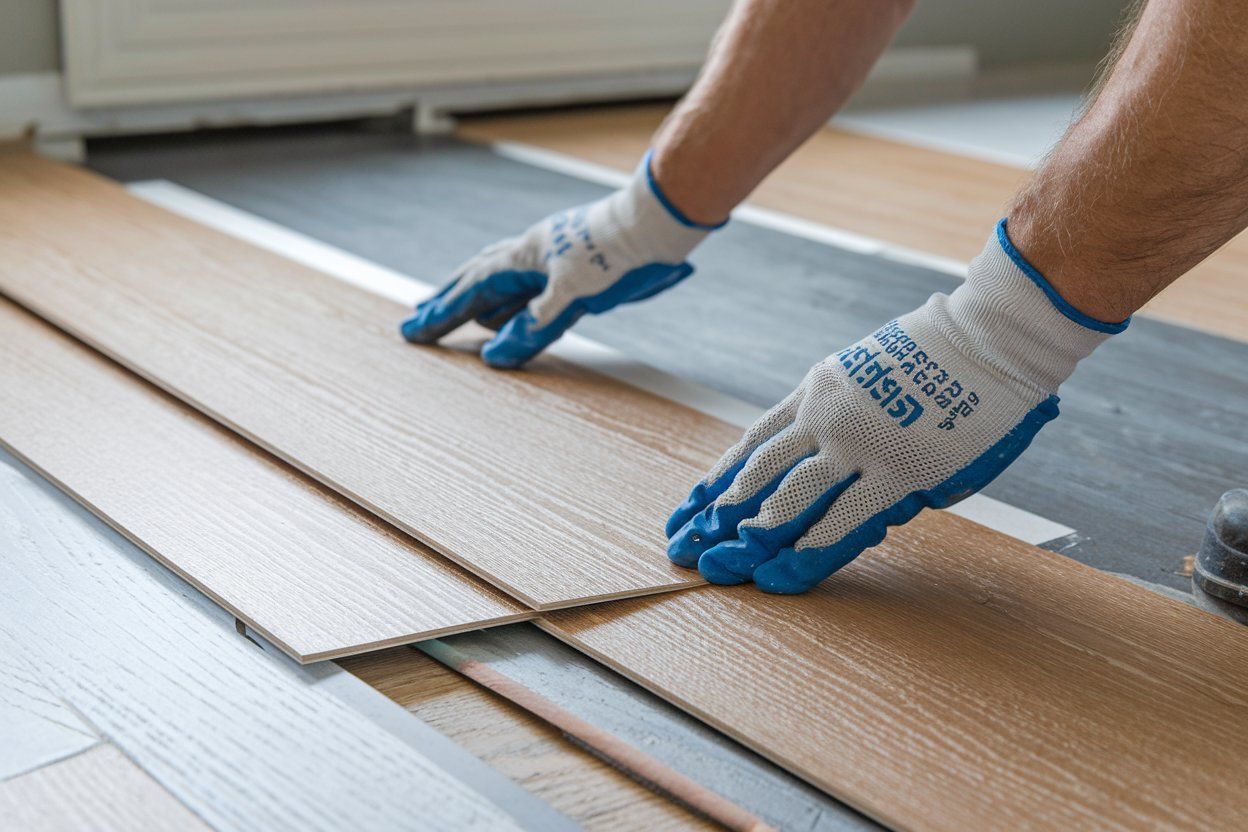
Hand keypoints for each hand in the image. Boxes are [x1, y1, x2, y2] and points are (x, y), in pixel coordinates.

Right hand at [401, 151, 721, 367]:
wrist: (659, 222)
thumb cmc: (618, 255)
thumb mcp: (573, 296)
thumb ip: (534, 326)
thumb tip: (495, 356)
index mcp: (525, 258)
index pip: (471, 291)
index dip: (442, 315)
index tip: (413, 333)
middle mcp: (532, 254)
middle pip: (476, 279)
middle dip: (446, 303)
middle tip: (417, 320)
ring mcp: (553, 257)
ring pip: (502, 280)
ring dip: (474, 299)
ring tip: (454, 314)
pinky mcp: (575, 265)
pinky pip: (529, 284)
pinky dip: (509, 299)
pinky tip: (513, 306)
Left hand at [666, 220, 1126, 592]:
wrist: (986, 338)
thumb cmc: (935, 356)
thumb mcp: (866, 376)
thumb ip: (841, 427)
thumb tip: (829, 478)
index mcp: (813, 393)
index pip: (751, 447)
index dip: (716, 481)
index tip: (687, 509)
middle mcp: (824, 418)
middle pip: (756, 475)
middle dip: (716, 516)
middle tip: (682, 547)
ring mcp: (858, 444)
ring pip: (788, 497)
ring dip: (749, 536)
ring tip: (715, 564)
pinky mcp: (898, 470)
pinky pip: (844, 518)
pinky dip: (809, 547)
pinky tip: (779, 571)